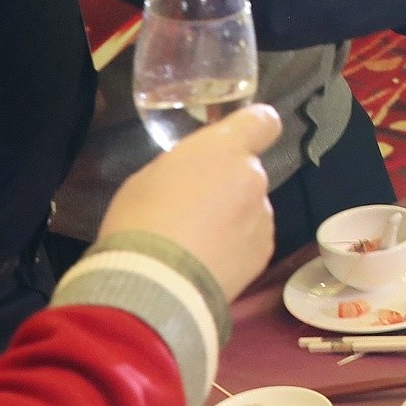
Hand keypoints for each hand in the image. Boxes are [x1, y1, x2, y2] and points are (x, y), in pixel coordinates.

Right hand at [98, 104, 280, 301]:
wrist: (154, 284)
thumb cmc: (140, 221)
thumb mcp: (149, 176)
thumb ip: (185, 165)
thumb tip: (196, 173)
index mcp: (223, 149)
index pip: (263, 121)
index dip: (254, 128)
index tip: (239, 141)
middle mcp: (252, 177)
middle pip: (248, 171)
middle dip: (228, 184)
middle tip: (195, 207)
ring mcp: (263, 216)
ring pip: (251, 207)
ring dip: (233, 216)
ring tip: (198, 242)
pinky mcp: (264, 252)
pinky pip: (252, 238)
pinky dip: (236, 246)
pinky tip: (208, 262)